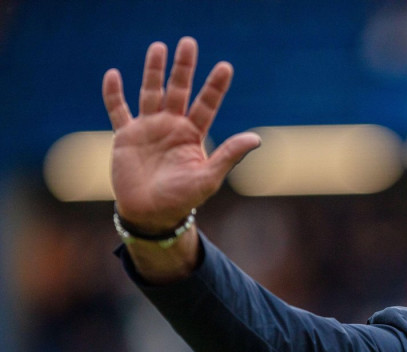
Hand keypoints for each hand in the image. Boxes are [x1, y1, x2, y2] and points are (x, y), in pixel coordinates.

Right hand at [102, 36, 259, 231]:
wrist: (151, 215)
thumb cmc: (183, 199)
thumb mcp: (209, 177)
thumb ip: (229, 155)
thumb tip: (256, 138)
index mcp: (193, 135)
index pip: (206, 104)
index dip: (215, 86)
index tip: (225, 67)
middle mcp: (172, 126)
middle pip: (179, 90)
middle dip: (184, 68)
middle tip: (189, 43)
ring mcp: (148, 129)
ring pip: (150, 93)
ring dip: (153, 71)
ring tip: (158, 47)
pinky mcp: (125, 136)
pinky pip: (117, 111)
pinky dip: (113, 94)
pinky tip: (113, 75)